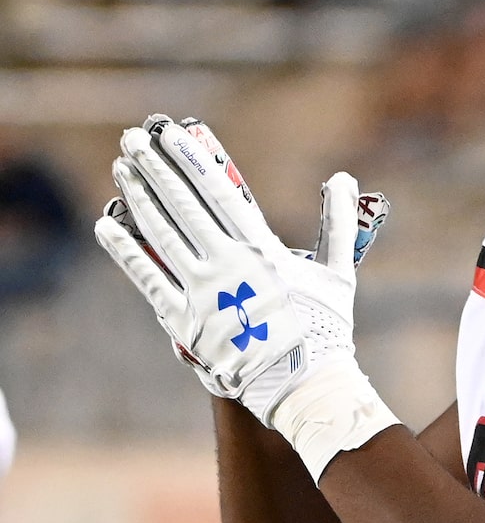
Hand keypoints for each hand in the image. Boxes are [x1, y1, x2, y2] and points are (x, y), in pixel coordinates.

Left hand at [95, 115, 398, 477]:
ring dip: (137, 197)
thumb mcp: (339, 274)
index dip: (191, 157)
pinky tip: (105, 225)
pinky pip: (147, 279)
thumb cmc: (326, 333)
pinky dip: (124, 251)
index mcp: (262, 249)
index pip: (219, 190)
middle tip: (132, 138)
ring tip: (121, 168)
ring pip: (160, 234)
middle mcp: (227, 265)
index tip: (171, 132)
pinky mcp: (185, 323)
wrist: (306, 389)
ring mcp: (202, 293)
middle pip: (181, 204)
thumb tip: (342, 179)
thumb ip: (336, 223)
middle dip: (154, 167)